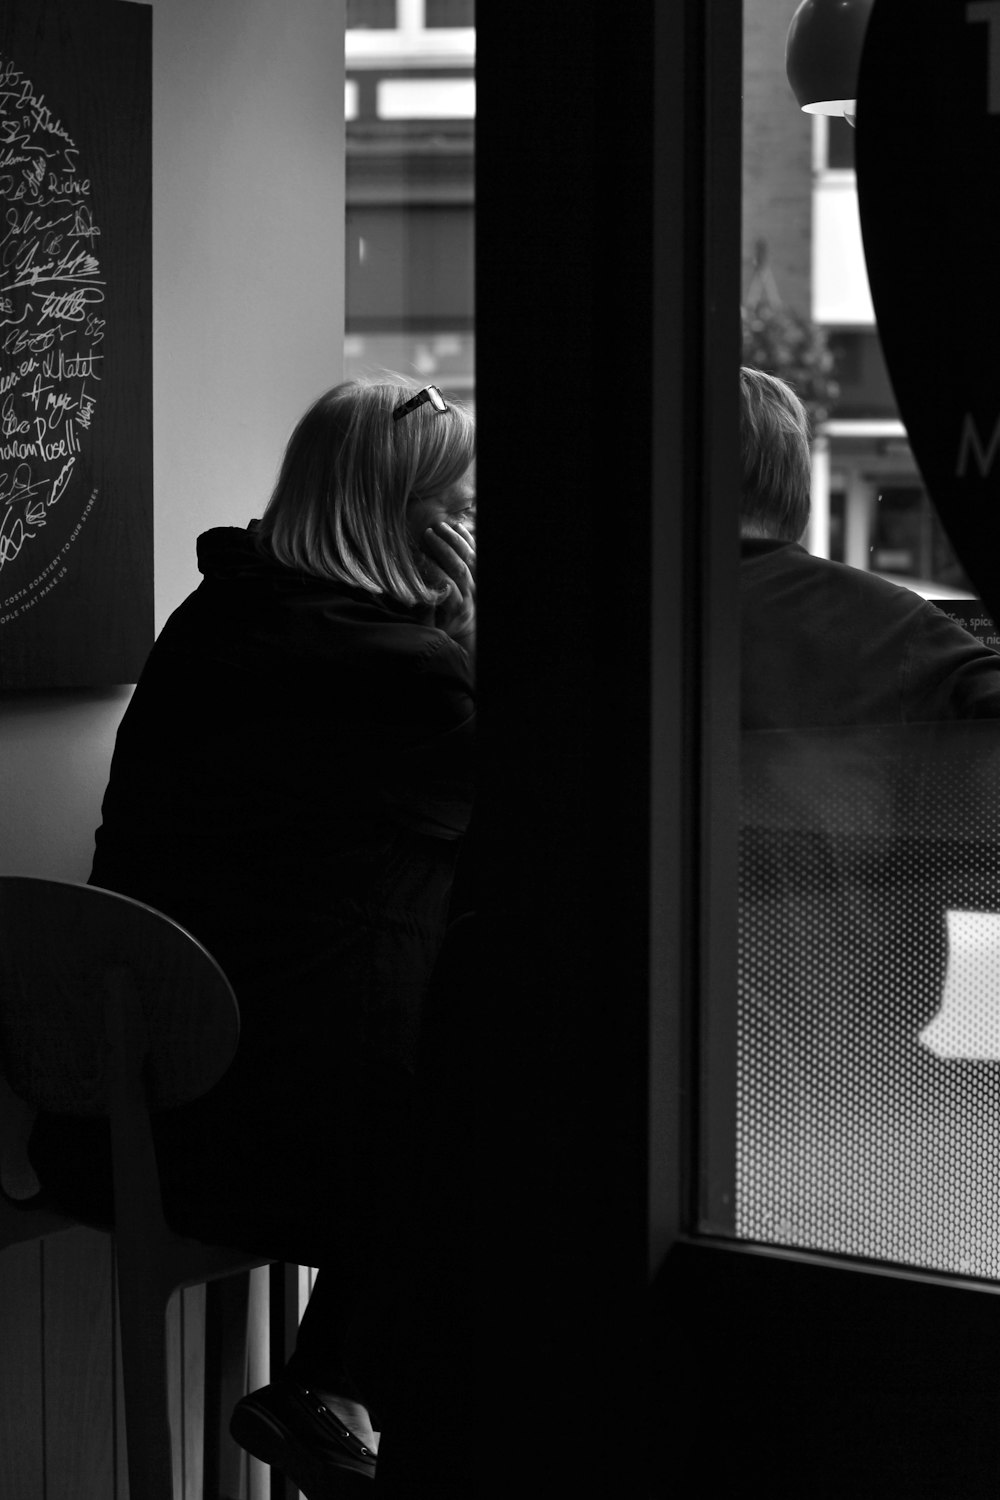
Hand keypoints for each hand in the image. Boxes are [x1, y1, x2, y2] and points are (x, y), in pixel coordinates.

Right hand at [421, 519, 475, 660]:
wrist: (465, 628)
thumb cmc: (443, 626)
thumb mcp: (430, 626)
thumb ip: (424, 612)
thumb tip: (419, 594)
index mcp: (459, 607)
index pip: (445, 583)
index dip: (430, 568)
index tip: (415, 555)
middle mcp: (472, 593)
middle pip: (460, 567)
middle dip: (443, 548)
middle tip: (427, 534)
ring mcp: (478, 582)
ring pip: (470, 557)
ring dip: (455, 540)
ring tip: (439, 527)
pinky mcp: (479, 573)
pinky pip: (476, 553)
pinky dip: (468, 538)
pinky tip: (457, 526)